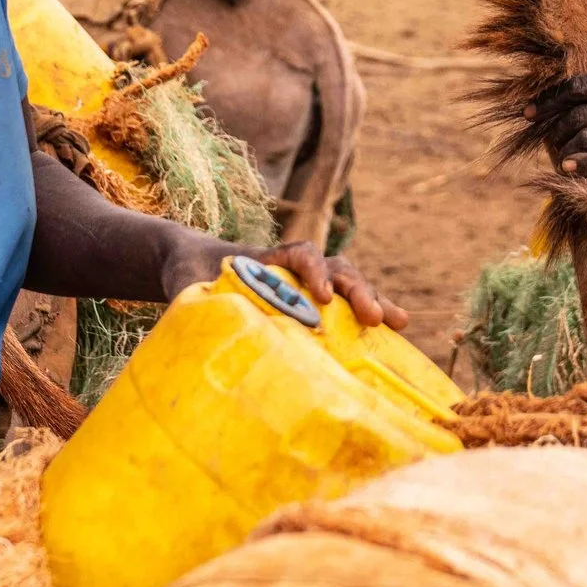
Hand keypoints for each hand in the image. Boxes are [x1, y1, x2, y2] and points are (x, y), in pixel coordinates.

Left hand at [156, 232, 408, 329]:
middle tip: (373, 315)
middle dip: (357, 290)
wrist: (192, 263)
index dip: (314, 271)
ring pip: (347, 286)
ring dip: (372, 300)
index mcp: (268, 257)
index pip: (301, 254)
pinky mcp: (310, 304)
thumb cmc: (190, 271)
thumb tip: (192, 316)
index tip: (320, 295)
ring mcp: (306, 283)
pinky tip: (394, 331)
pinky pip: (343, 308)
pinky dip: (368, 315)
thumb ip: (191, 294)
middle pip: (336, 270)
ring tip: (399, 321)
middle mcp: (294, 267)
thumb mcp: (186, 281)